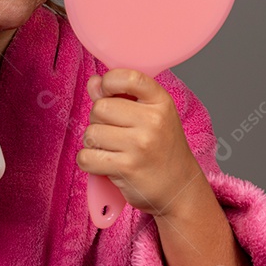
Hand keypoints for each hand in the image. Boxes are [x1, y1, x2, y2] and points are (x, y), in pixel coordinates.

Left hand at [76, 68, 202, 217]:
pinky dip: (88, 162)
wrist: (179, 189)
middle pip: (100, 107)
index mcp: (160, 101)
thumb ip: (120, 95)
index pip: (128, 77)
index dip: (109, 82)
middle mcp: (153, 121)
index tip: (109, 93)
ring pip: (91, 133)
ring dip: (93, 143)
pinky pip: (86, 157)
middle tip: (114, 132)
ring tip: (111, 149)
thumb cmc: (161, 149)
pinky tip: (104, 163)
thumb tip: (94, 82)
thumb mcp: (150, 116)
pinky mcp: (127, 168)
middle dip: (99, 120)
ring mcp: (140, 145)